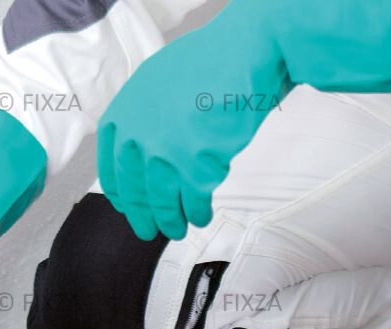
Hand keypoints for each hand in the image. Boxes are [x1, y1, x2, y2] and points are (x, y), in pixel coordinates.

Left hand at [98, 0, 390, 242]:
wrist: (273, 36)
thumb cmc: (238, 58)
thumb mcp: (187, 82)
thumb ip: (166, 117)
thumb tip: (161, 151)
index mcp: (137, 98)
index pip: (116, 157)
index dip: (125, 188)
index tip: (132, 206)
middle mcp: (144, 120)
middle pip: (135, 184)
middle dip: (145, 210)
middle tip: (154, 230)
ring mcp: (167, 139)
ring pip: (162, 195)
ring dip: (172, 215)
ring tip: (183, 226)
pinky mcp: (197, 153)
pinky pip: (191, 194)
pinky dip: (196, 207)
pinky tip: (204, 212)